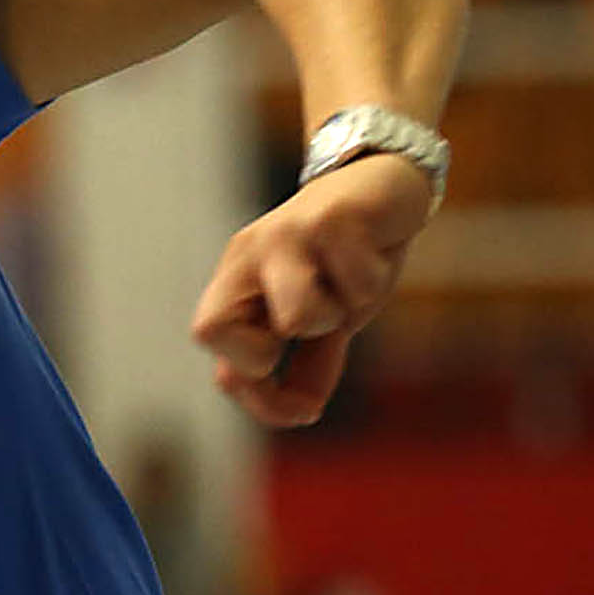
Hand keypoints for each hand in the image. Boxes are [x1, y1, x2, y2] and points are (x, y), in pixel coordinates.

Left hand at [188, 150, 430, 428]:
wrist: (387, 180)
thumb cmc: (348, 260)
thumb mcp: (323, 317)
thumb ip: (306, 366)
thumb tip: (294, 414)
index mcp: (237, 278)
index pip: (206, 334)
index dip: (246, 382)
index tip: (286, 387)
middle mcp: (251, 252)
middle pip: (213, 331)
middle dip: (282, 343)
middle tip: (322, 318)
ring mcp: (288, 233)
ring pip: (298, 318)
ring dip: (340, 314)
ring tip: (351, 282)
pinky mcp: (333, 218)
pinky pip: (359, 286)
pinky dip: (376, 280)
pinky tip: (375, 250)